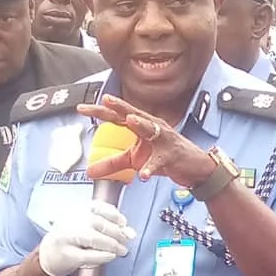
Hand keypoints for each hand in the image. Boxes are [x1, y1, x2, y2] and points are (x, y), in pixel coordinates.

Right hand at [38, 200, 135, 275]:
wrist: (48, 256)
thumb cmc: (72, 241)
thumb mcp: (86, 228)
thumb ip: (108, 228)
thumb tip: (129, 232)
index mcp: (76, 211)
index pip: (97, 206)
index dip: (113, 214)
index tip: (123, 223)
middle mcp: (69, 222)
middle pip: (96, 222)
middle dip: (116, 231)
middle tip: (125, 240)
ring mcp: (66, 238)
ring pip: (92, 238)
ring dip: (111, 244)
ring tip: (121, 250)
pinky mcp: (66, 255)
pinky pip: (87, 255)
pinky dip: (102, 255)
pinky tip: (111, 256)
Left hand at [79, 95, 215, 190]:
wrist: (193, 167)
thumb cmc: (165, 157)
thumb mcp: (135, 160)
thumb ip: (112, 164)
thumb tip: (90, 172)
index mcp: (141, 126)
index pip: (118, 116)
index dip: (100, 111)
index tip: (82, 108)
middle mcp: (152, 127)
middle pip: (133, 114)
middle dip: (120, 107)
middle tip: (106, 101)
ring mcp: (163, 140)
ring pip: (151, 129)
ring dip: (141, 124)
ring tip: (130, 121)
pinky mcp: (172, 155)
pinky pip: (160, 161)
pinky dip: (151, 167)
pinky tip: (143, 175)